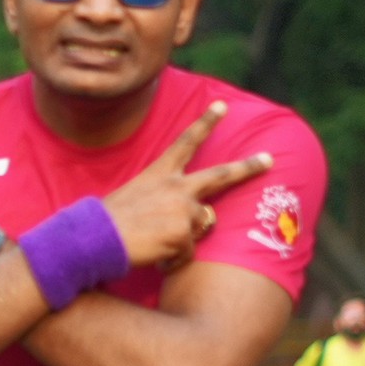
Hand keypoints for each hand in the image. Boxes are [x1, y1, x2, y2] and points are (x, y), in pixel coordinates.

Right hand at [105, 104, 270, 267]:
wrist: (94, 239)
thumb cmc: (109, 222)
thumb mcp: (135, 197)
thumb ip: (165, 201)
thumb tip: (196, 218)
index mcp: (160, 173)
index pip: (187, 141)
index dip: (206, 122)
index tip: (222, 106)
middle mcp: (176, 186)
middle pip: (220, 174)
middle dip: (248, 167)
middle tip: (269, 159)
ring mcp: (182, 209)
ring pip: (202, 225)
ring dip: (184, 239)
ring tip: (155, 242)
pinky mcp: (183, 233)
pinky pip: (188, 252)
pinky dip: (174, 259)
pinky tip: (153, 256)